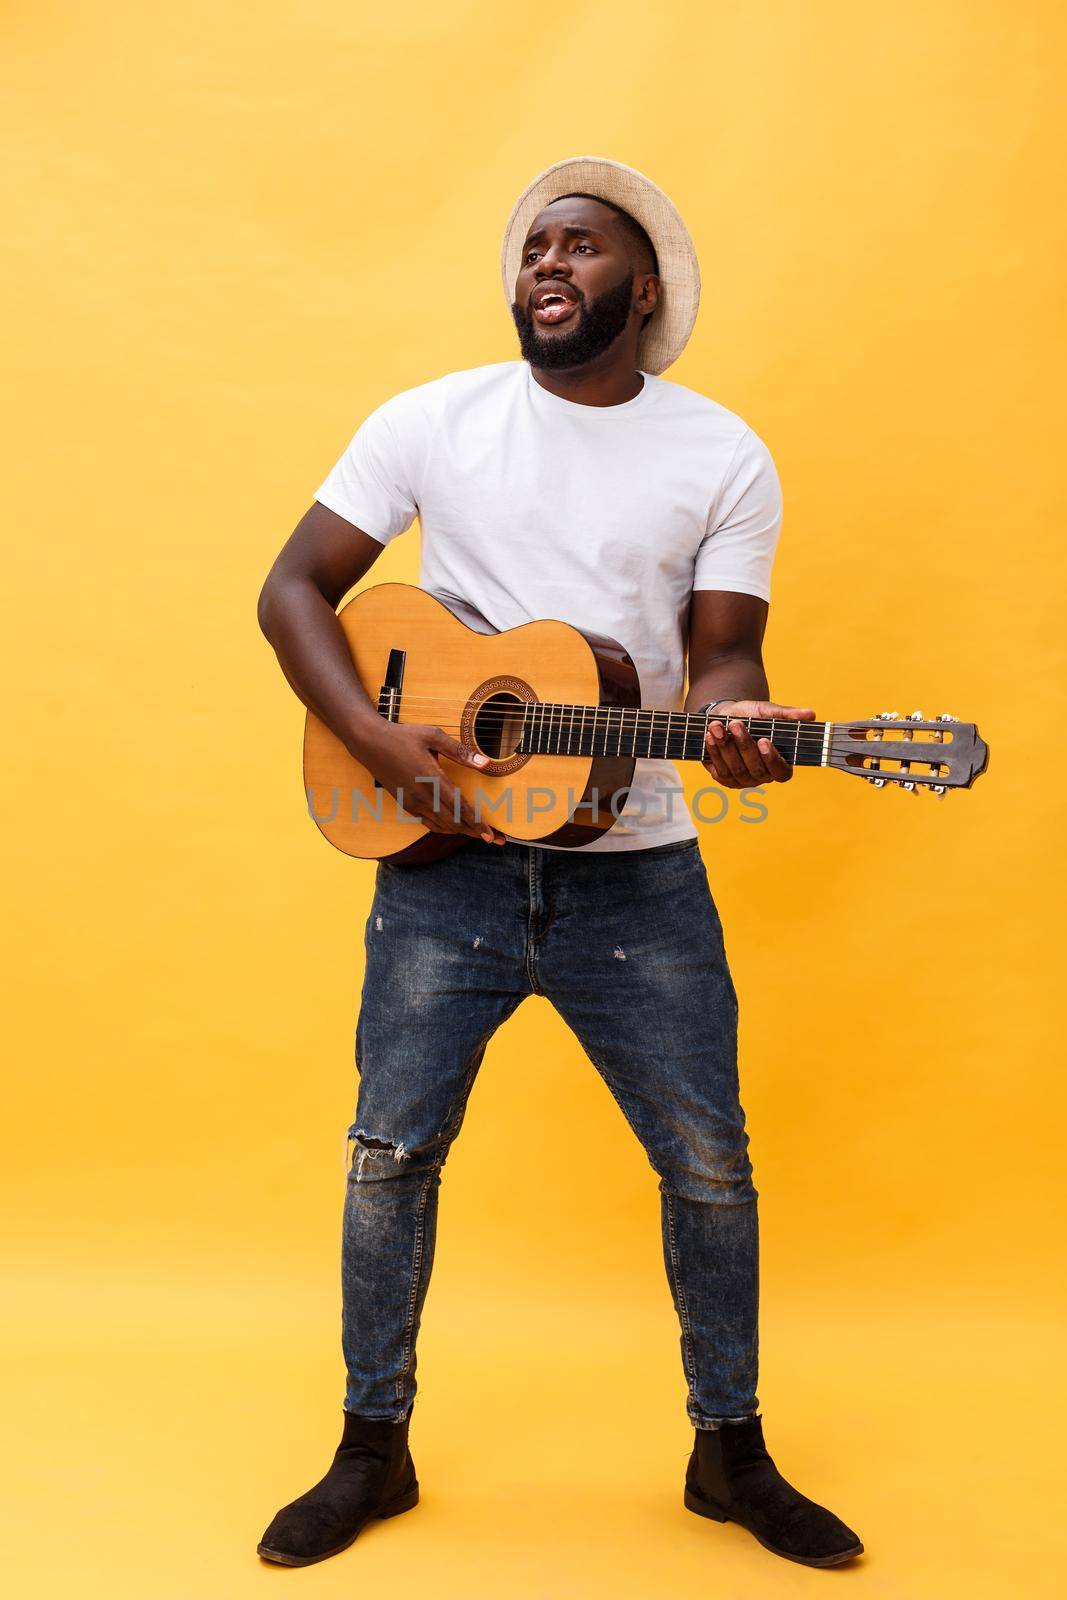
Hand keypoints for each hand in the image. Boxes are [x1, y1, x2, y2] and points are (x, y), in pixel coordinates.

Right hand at [353, 720, 507, 843]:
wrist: (369, 743)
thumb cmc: (402, 736)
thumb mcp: (433, 736)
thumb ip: (459, 751)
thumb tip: (485, 763)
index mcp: (432, 778)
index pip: (460, 807)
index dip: (477, 824)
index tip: (491, 835)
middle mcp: (422, 795)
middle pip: (453, 822)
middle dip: (475, 832)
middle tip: (494, 839)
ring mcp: (413, 803)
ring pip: (441, 826)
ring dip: (461, 832)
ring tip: (478, 834)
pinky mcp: (406, 805)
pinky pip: (429, 823)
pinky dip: (444, 827)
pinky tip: (454, 826)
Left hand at [701, 700, 815, 788]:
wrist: (725, 716)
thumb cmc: (752, 716)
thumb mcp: (769, 712)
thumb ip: (788, 715)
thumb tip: (811, 715)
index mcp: (779, 764)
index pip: (781, 772)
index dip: (773, 760)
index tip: (764, 741)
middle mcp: (762, 776)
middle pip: (755, 769)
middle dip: (744, 746)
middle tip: (735, 724)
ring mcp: (743, 779)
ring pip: (736, 769)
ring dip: (725, 747)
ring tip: (716, 725)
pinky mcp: (724, 778)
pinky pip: (720, 769)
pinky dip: (714, 751)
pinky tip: (710, 736)